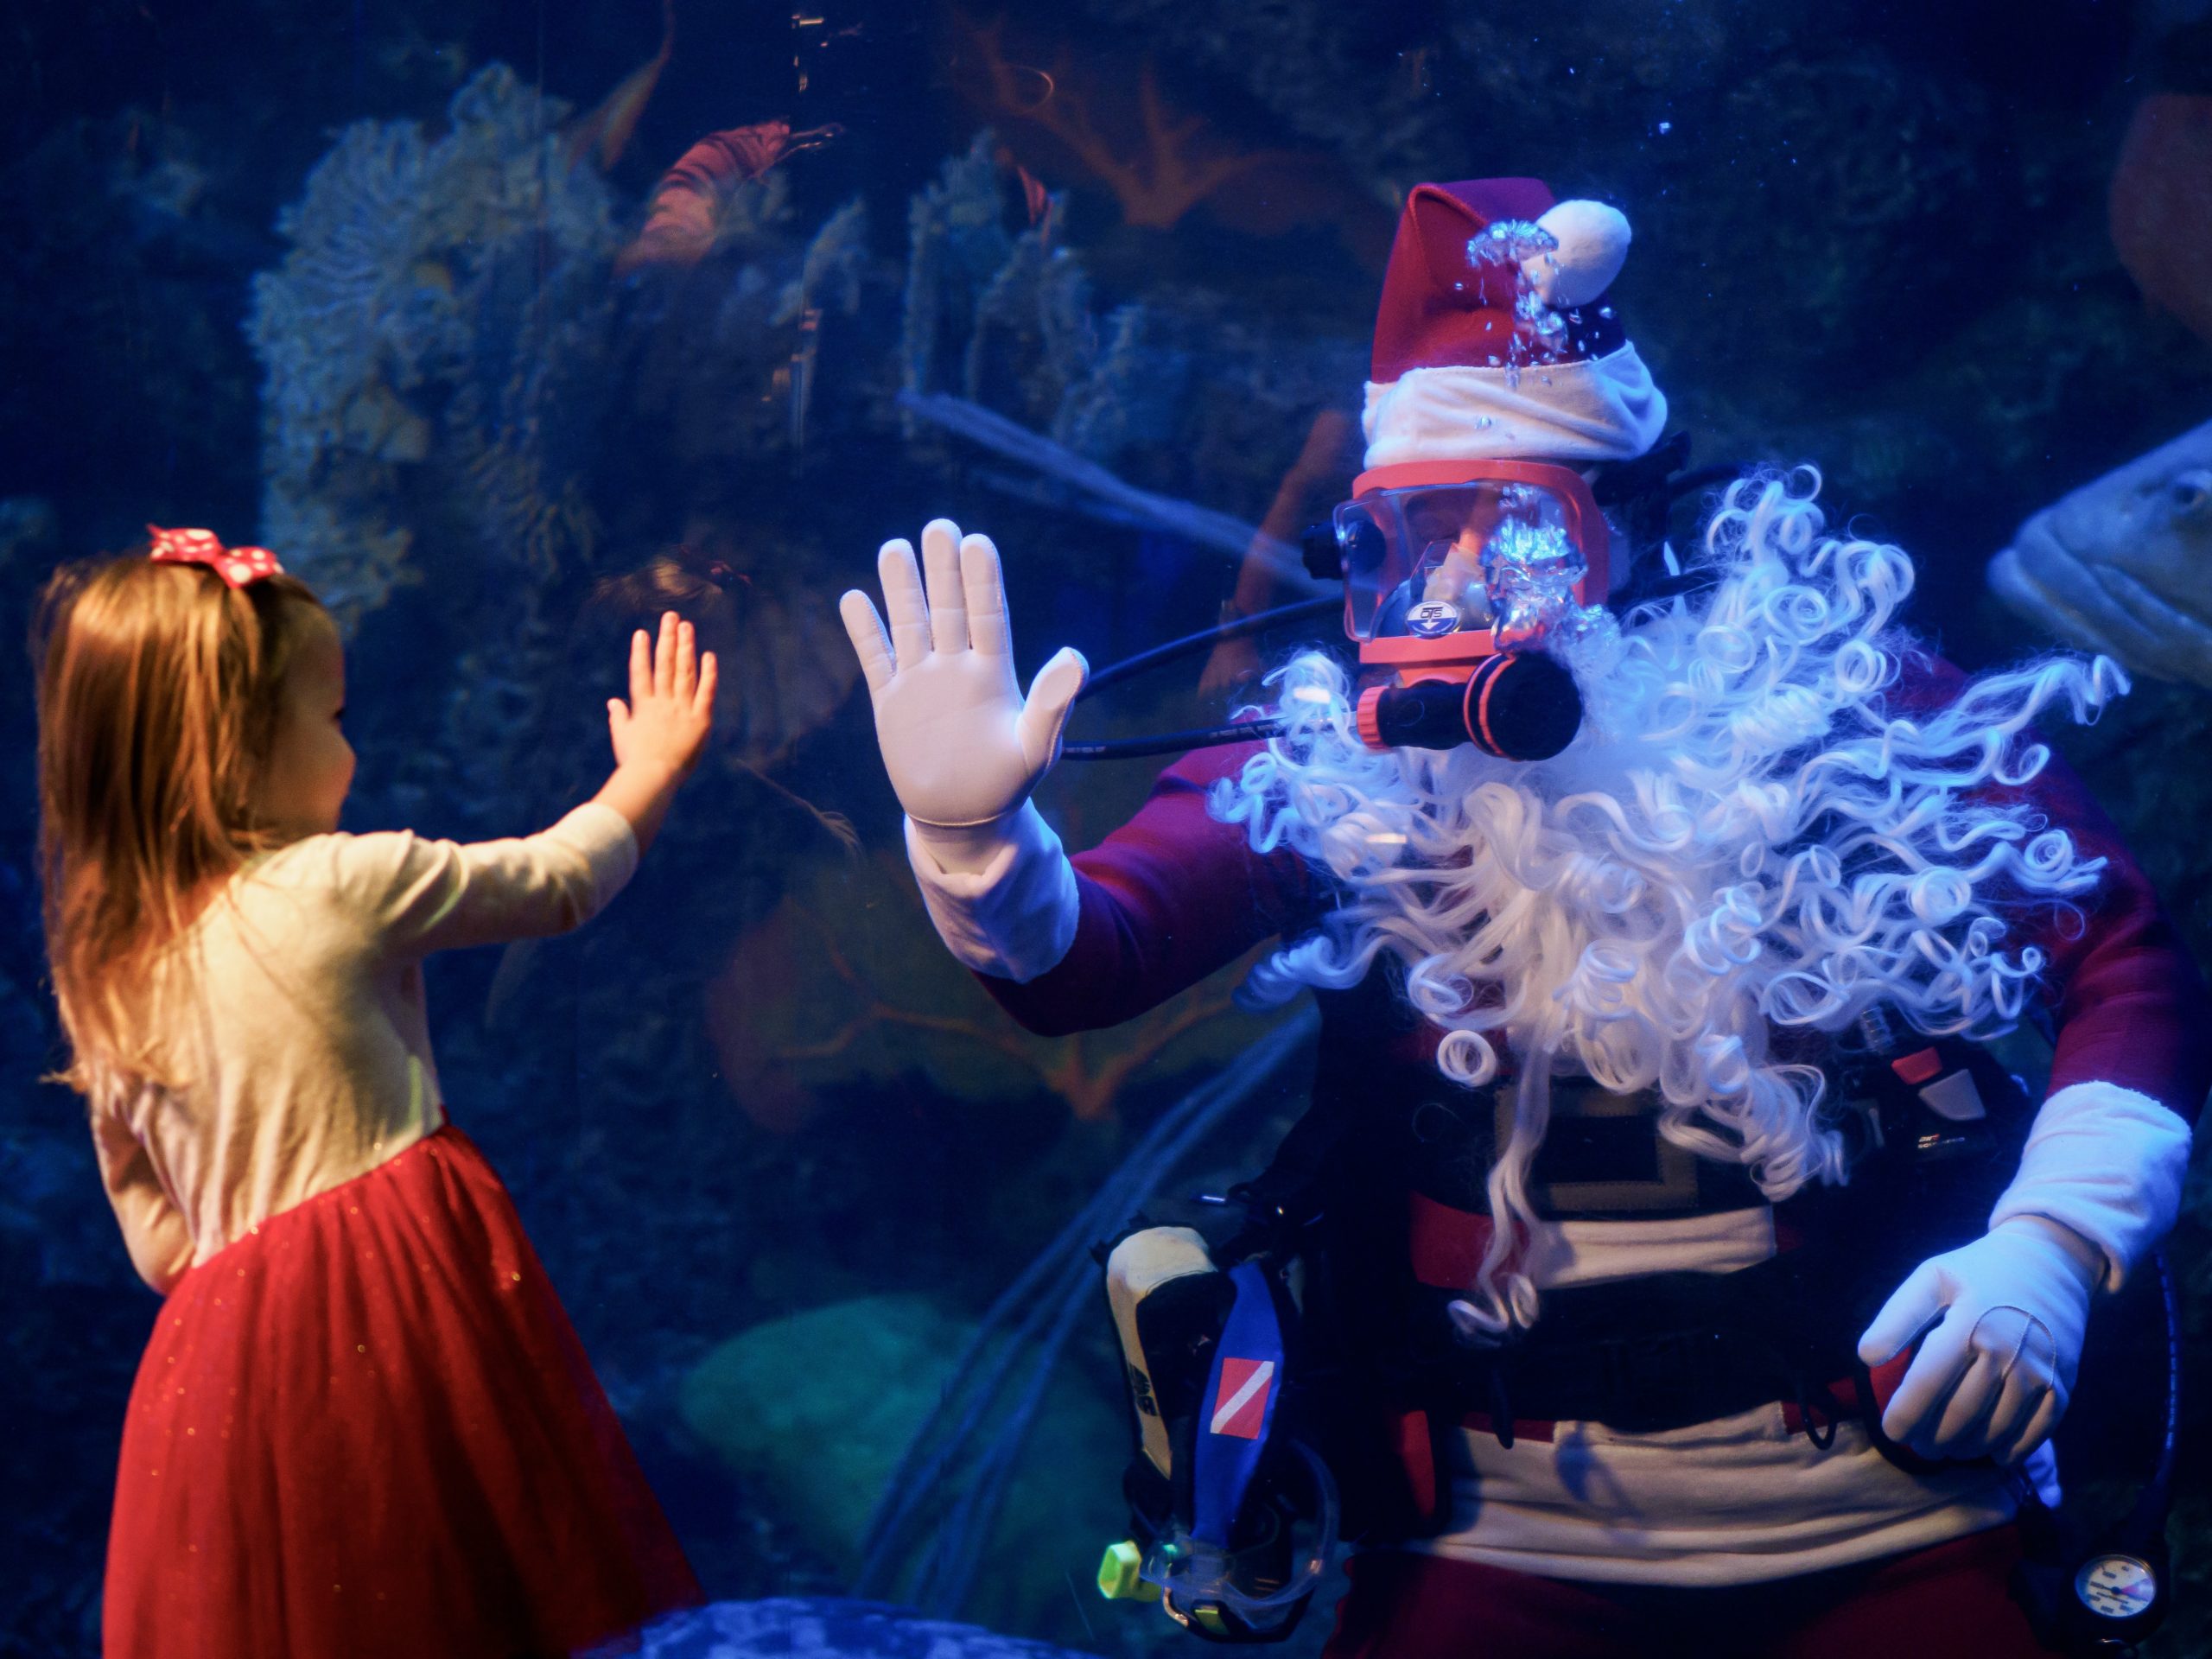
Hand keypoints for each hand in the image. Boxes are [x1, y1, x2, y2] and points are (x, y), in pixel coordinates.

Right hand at [608, 611, 716, 782]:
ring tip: (686, 626)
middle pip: (665, 664)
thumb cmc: (634, 762)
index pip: (641, 672)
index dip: (641, 652)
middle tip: (671, 617)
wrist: (652, 777)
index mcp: (642, 706)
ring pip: (685, 672)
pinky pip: (706, 692)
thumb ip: (619, 717)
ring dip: (685, 647)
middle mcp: (662, 702)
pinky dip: (708, 673)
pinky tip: (709, 655)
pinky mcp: (700, 720)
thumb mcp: (622, 738)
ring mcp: (681, 709)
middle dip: (667, 639)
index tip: (642, 633)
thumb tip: (613, 702)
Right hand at [839, 518, 1086, 835]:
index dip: (982, 581)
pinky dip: (865, 632)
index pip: (988, 615)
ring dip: (901, 589)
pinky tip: (854, 599)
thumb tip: (1073, 659)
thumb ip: (1053, 704)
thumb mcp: (1037, 746)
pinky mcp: (891, 701)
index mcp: (995, 672)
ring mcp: (922, 680)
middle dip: (942, 570)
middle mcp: (957, 666)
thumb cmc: (1009, 781)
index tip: (977, 542)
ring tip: (894, 547)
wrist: (965, 815)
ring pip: (910, 625)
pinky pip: (876, 659)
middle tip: (939, 526)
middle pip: (948, 609)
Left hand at [1857, 1215, 2100, 1464]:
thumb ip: (1897, 1316)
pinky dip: (2012, 1450)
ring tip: (1946, 1447)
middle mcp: (2006, 1351)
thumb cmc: (1980, 1272)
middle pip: (1960, 1415)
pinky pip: (2036, 1432)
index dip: (1905, 1414)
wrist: (2051, 1262)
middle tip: (1917, 1445)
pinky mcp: (2063, 1385)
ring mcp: (2038, 1372)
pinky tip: (1991, 1453)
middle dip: (1932, 1438)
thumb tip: (1865, 1356)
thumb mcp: (1932, 1278)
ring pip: (1995, 1430)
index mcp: (1968, 1323)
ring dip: (1966, 1448)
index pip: (1927, 1384)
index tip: (1891, 1431)